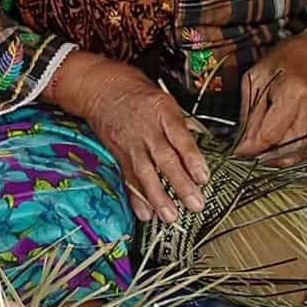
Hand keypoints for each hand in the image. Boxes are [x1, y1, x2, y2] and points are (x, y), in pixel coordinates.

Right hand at [51, 51, 208, 225]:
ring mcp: (132, 145)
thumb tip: (199, 150)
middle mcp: (147, 130)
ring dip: (159, 198)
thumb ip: (182, 127)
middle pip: (165, 160)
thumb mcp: (166, 101)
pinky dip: (136, 198)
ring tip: (171, 217)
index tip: (203, 178)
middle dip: (181, 185)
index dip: (192, 159)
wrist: (104, 90)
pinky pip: (129, 178)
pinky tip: (145, 214)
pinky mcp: (120, 155)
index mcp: (163, 113)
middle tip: (195, 204)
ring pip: (146, 174)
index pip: (180, 139)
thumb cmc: (140, 95)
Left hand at [234, 30, 306, 162]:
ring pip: (294, 156)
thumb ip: (249, 115)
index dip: (251, 148)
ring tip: (266, 140)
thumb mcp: (255, 80)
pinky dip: (290, 152)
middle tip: (250, 146)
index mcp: (294, 93)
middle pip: (283, 150)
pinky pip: (305, 154)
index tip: (238, 150)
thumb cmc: (283, 65)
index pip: (270, 135)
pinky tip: (283, 137)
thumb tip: (242, 147)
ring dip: (276, 155)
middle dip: (262, 153)